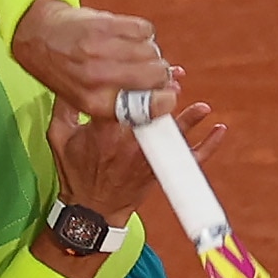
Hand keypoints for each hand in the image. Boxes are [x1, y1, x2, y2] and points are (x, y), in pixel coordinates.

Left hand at [11, 0, 170, 121]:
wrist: (40, 35)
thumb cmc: (68, 71)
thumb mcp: (89, 97)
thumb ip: (127, 100)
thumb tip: (172, 92)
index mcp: (94, 103)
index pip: (145, 108)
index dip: (164, 100)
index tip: (168, 93)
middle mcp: (97, 78)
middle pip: (154, 76)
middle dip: (160, 73)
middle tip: (153, 69)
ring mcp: (100, 49)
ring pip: (151, 51)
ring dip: (150, 51)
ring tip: (134, 52)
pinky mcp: (105, 24)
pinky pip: (144, 30)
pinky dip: (143, 33)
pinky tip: (128, 36)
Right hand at [46, 86, 226, 223]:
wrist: (90, 210)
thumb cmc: (75, 171)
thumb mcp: (59, 135)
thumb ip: (64, 105)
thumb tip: (71, 78)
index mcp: (106, 129)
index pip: (126, 96)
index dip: (139, 79)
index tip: (146, 67)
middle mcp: (130, 142)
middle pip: (155, 111)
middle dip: (167, 92)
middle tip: (175, 78)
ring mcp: (148, 157)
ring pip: (174, 133)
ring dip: (191, 118)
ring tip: (202, 106)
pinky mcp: (159, 170)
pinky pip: (190, 158)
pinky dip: (208, 145)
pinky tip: (218, 129)